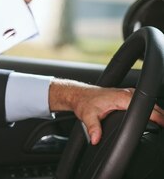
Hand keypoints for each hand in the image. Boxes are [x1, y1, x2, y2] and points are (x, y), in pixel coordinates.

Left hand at [48, 79, 163, 144]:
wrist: (78, 94)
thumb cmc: (83, 102)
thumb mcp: (87, 116)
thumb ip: (93, 128)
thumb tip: (96, 139)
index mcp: (121, 97)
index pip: (144, 107)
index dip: (156, 116)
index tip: (162, 125)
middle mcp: (126, 93)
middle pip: (150, 104)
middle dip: (160, 115)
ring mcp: (126, 93)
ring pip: (147, 102)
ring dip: (156, 111)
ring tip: (162, 123)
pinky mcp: (125, 95)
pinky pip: (142, 101)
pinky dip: (149, 108)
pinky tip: (152, 116)